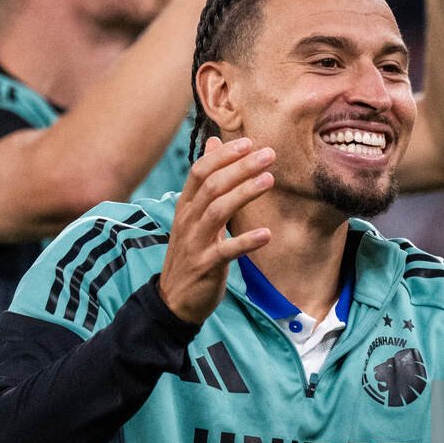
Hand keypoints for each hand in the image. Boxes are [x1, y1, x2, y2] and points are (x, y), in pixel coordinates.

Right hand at [158, 136, 272, 322]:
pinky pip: (226, 250)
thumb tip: (212, 144)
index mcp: (185, 206)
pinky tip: (267, 234)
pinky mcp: (205, 266)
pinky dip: (246, 241)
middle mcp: (187, 220)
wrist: (174, 300)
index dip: (224, 156)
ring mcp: (195, 243)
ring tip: (269, 180)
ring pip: (218, 210)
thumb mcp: (193, 215)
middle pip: (212, 186)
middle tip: (269, 155)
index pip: (201, 171)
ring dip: (244, 193)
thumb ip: (204, 181)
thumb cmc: (191, 252)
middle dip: (241, 167)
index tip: (249, 142)